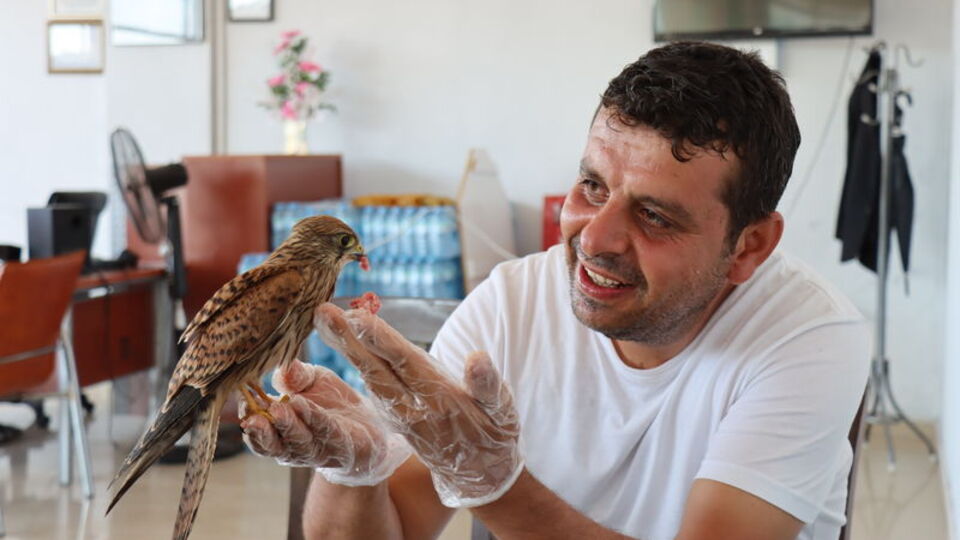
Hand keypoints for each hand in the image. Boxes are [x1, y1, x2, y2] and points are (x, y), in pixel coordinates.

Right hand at [239, 360, 409, 486]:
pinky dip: (314, 419)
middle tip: (251, 417)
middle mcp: (292, 445)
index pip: (255, 427)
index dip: (247, 414)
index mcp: (278, 429)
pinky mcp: (341, 446)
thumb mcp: (312, 381)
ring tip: (278, 410)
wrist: (369, 426)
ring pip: (297, 442)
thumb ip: (296, 375)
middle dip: (261, 431)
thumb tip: (283, 366)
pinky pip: (326, 432)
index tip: (241, 398)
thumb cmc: (331, 403)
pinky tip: (304, 406)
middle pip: (271, 444)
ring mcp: (317, 449)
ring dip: (287, 426)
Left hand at [314, 303, 522, 507]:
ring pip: (370, 377)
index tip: (359, 319)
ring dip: (348, 350)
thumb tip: (477, 357)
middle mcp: (414, 407)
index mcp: (439, 398)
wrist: (481, 477)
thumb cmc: (495, 436)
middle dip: (349, 340)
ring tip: (328, 322)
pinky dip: (360, 365)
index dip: (382, 341)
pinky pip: (374, 389)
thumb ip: (487, 384)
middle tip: (324, 313)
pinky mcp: (399, 419)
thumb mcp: (502, 411)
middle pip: (376, 368)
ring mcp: (402, 415)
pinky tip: (348, 348)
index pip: (405, 363)